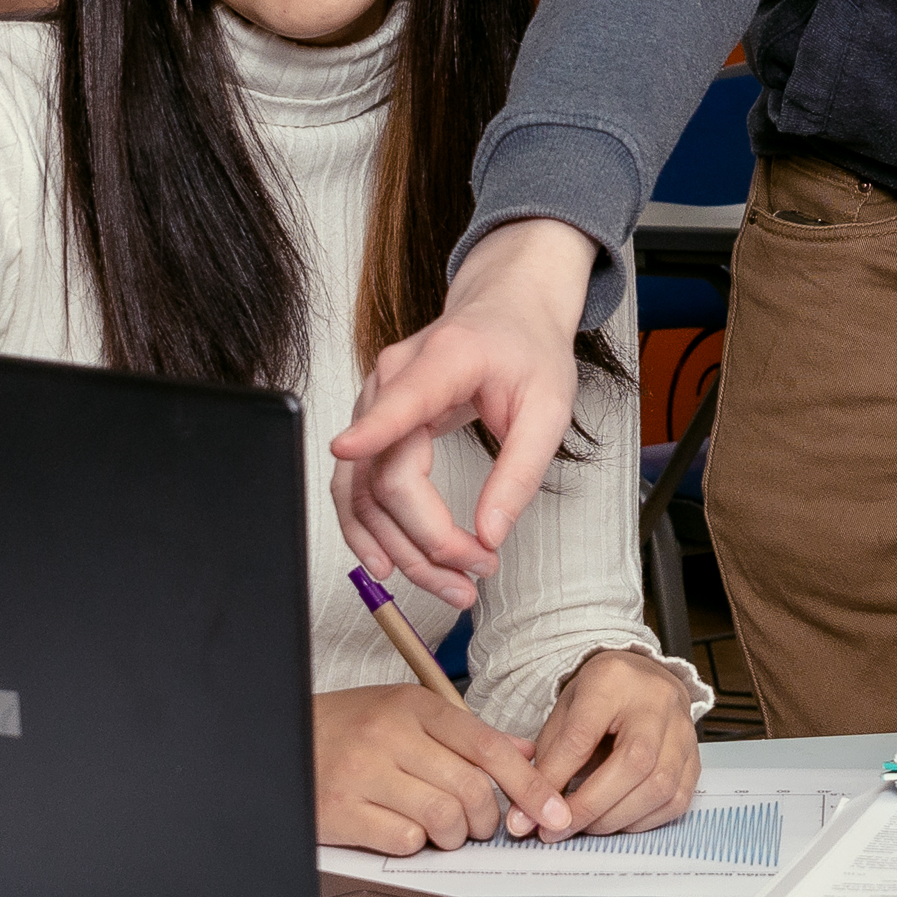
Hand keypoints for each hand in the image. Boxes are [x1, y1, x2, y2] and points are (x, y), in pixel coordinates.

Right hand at [313, 684, 560, 854]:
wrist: (277, 739)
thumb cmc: (346, 729)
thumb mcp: (404, 713)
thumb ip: (464, 734)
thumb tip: (523, 750)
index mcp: (413, 706)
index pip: (488, 746)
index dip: (530, 784)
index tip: (554, 810)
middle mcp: (391, 734)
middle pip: (472, 788)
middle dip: (487, 819)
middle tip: (478, 824)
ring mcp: (364, 772)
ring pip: (444, 818)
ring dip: (453, 836)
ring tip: (441, 830)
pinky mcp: (341, 810)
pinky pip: (405, 840)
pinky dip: (414, 845)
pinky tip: (401, 830)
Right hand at [328, 218, 593, 605]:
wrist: (506, 310)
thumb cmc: (526, 350)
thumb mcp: (549, 408)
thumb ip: (520, 472)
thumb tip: (490, 533)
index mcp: (442, 361)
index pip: (400, 401)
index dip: (373, 428)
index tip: (347, 449)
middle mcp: (392, 378)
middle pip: (385, 475)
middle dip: (425, 541)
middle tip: (471, 578)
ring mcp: (374, 400)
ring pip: (363, 491)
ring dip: (397, 547)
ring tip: (446, 585)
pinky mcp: (372, 422)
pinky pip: (357, 486)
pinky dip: (370, 530)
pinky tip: (390, 563)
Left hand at [530, 648, 699, 836]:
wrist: (640, 679)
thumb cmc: (599, 697)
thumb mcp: (565, 711)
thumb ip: (549, 758)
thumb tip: (528, 814)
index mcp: (613, 679)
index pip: (583, 736)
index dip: (556, 778)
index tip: (533, 809)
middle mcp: (657, 701)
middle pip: (633, 763)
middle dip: (591, 805)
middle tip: (559, 828)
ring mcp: (684, 729)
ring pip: (659, 786)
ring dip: (616, 818)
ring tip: (586, 825)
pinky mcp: (695, 757)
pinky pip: (676, 800)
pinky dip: (643, 820)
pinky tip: (617, 820)